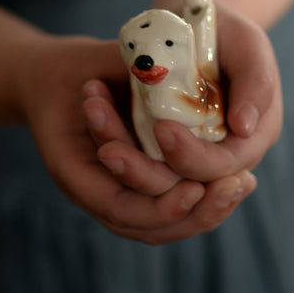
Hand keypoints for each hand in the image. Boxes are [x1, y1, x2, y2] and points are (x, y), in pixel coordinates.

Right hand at [20, 35, 253, 244]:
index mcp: (71, 168)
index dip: (162, 203)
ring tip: (241, 187)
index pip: (121, 208)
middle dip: (195, 213)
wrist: (52, 80)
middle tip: (234, 185)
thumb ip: (130, 75)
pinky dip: (199, 204)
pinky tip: (232, 185)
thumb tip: (169, 72)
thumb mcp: (94, 65)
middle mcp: (91, 192)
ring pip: (161, 227)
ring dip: (204, 213)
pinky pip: (165, 212)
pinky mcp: (131, 190)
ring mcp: (111, 195)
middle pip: (148, 228)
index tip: (197, 185)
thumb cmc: (72, 68)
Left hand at [87, 7, 280, 186]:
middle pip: (187, 183)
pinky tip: (97, 132)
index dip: (193, 156)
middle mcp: (222, 154)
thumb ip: (256, 81)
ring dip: (128, 170)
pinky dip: (118, 150)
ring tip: (102, 150)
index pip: (225, 166)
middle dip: (150, 172)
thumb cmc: (227, 32)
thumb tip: (244, 127)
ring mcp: (189, 153)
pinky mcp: (160, 146)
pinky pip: (140, 161)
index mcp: (252, 137)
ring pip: (159, 182)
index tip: (163, 129)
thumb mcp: (248, 44)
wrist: (195, 24)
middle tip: (114, 151)